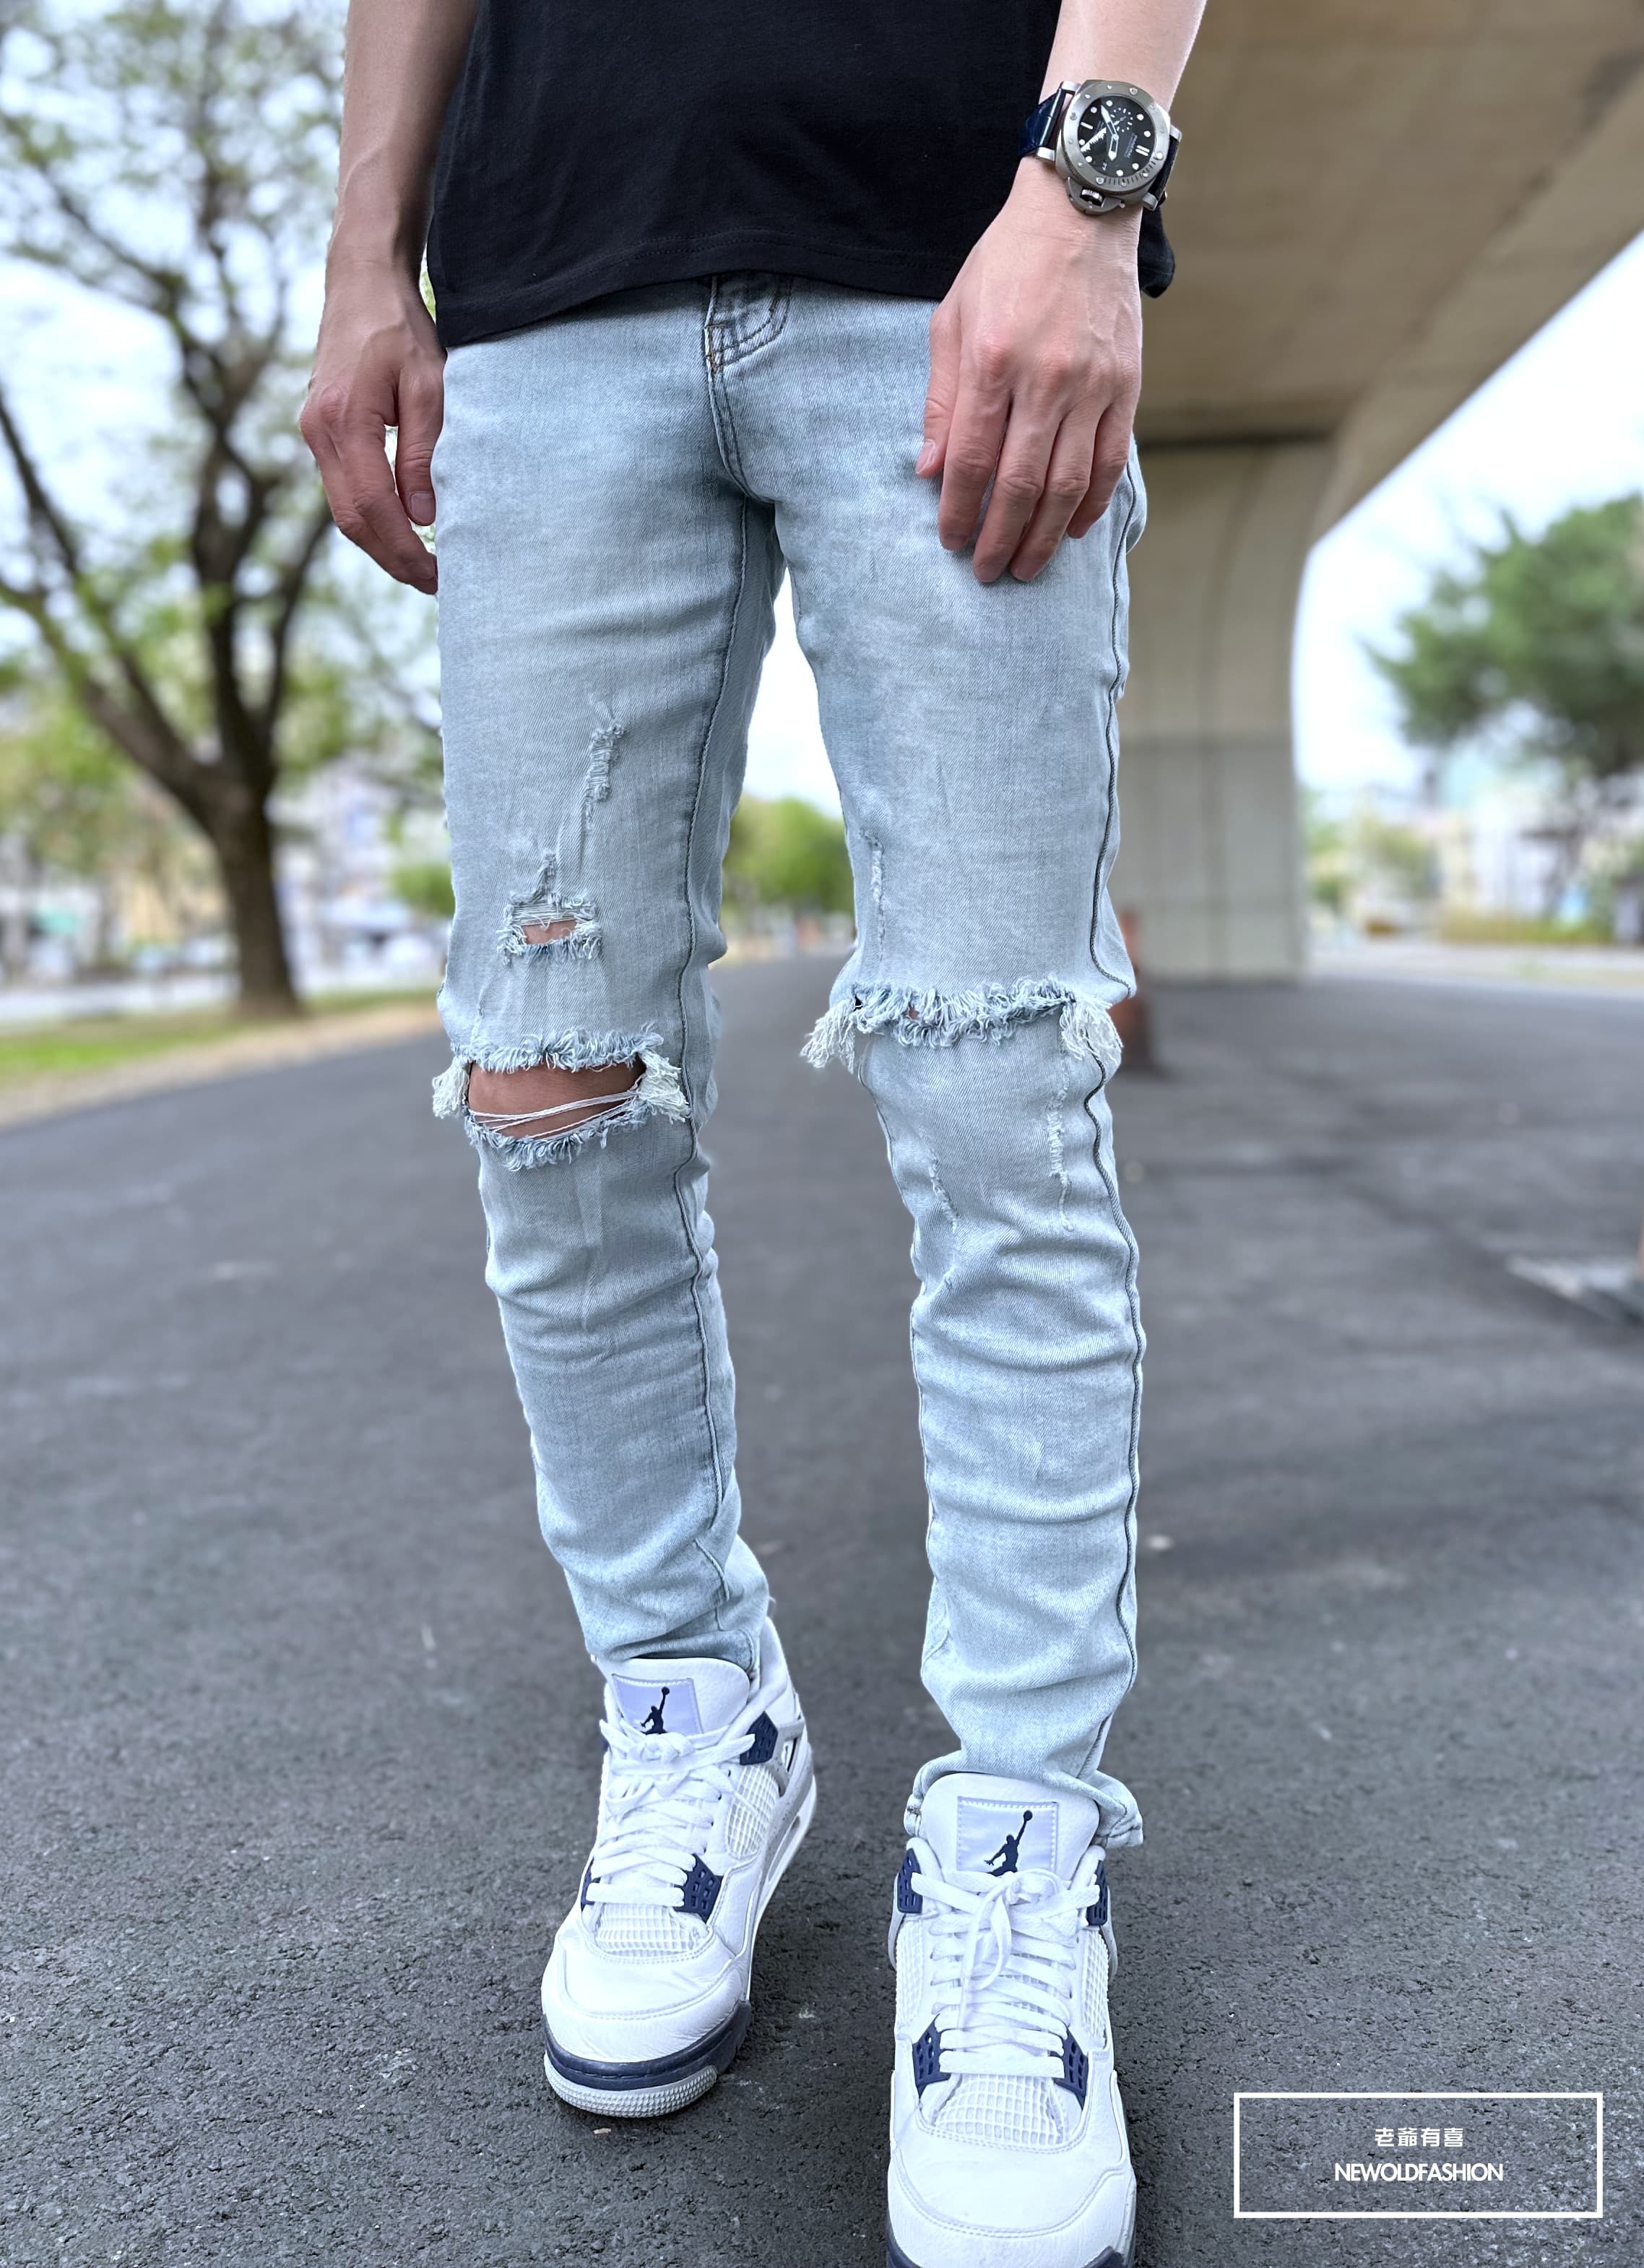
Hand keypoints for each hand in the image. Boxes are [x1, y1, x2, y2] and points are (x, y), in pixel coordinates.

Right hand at [301, 267, 443, 593]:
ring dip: (381, 543)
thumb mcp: (429, 385)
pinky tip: (403, 529)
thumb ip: (423, 452)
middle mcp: (319, 432)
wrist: (361, 282)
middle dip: (393, 558)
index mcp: (344, 421)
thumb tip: (423, 518)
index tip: (438, 576)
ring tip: (422, 566)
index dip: (405, 550)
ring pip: (343, 509)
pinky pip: (343, 489)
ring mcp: (314, 432)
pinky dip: (371, 516)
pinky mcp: (321, 431)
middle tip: (434, 584)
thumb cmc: (400, 327)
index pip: (374, 508)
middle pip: (352, 519)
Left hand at [920, 162, 1142, 584]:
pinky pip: (1109, 462)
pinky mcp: (1126, 386)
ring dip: (1042, 536)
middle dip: (999, 539)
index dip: (958, 511)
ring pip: (1067, 485)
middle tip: (985, 572)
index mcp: (993, 360)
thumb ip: (943, 401)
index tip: (949, 540)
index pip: (972, 461)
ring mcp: (1092, 385)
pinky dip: (1090, 505)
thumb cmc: (1006, 264)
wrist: (1082, 211)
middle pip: (1019, 485)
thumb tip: (930, 472)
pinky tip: (1070, 530)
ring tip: (1025, 566)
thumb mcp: (953, 319)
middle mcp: (1046, 378)